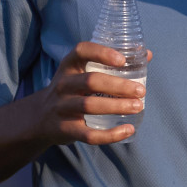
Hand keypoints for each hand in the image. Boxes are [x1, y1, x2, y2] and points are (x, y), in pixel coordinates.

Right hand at [32, 41, 150, 145]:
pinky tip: (128, 130)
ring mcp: (62, 107)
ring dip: (116, 106)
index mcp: (69, 66)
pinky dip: (110, 135)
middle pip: (91, 81)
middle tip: (141, 91)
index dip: (102, 53)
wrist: (40, 117)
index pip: (81, 51)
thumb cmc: (72, 90)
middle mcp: (63, 84)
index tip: (122, 60)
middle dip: (118, 86)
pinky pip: (88, 134)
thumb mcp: (82, 72)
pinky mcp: (65, 130)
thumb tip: (146, 54)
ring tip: (138, 106)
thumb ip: (111, 64)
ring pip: (89, 106)